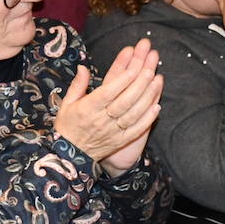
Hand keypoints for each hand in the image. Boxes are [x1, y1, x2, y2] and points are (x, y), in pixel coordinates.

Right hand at [53, 38, 162, 168]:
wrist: (68, 156)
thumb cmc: (67, 126)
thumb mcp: (66, 104)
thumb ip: (77, 85)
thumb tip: (83, 67)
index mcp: (87, 109)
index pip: (107, 93)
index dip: (121, 81)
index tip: (133, 69)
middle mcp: (101, 120)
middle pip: (124, 101)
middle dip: (139, 85)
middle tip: (150, 70)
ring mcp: (113, 132)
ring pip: (133, 114)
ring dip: (147, 98)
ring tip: (157, 82)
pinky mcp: (120, 141)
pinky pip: (136, 129)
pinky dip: (148, 118)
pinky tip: (156, 106)